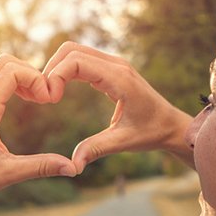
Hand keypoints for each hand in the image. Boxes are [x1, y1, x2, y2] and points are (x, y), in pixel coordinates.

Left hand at [0, 55, 75, 204]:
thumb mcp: (8, 174)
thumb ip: (41, 167)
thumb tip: (73, 168)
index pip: (11, 72)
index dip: (36, 79)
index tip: (49, 100)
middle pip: (4, 62)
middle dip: (30, 73)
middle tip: (45, 97)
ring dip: (20, 75)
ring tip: (36, 97)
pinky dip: (10, 81)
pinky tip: (23, 100)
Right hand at [43, 42, 193, 173]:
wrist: (170, 126)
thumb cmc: (151, 133)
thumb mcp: (123, 142)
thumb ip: (96, 149)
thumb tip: (72, 165)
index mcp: (120, 79)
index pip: (76, 61)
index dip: (56, 76)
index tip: (50, 100)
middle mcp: (116, 65)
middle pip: (71, 49)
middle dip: (52, 69)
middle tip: (44, 96)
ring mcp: (114, 65)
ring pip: (75, 51)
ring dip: (57, 68)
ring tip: (49, 95)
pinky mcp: (111, 70)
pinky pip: (82, 60)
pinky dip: (66, 70)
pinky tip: (59, 91)